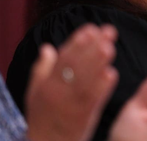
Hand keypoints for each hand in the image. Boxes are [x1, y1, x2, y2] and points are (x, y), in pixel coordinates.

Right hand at [25, 24, 118, 140]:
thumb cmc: (42, 118)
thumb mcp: (34, 92)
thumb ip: (41, 68)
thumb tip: (48, 47)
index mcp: (47, 84)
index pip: (63, 58)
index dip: (78, 42)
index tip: (91, 28)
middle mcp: (58, 92)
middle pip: (77, 66)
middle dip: (93, 46)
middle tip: (108, 31)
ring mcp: (71, 105)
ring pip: (86, 81)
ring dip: (99, 63)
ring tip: (110, 46)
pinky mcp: (83, 118)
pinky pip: (93, 101)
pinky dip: (102, 88)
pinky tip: (111, 74)